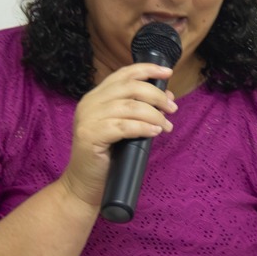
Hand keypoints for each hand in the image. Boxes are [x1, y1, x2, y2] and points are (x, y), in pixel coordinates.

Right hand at [60, 62, 177, 206]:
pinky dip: (143, 127)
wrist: (84, 185)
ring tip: (166, 126)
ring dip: (154, 115)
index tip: (167, 73)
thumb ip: (138, 109)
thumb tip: (166, 96)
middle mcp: (90, 103)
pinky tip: (155, 132)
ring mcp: (88, 119)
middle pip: (130, 88)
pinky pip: (124, 126)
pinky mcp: (90, 135)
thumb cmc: (106, 157)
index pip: (123, 75)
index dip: (147, 70)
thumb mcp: (122, 126)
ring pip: (130, 107)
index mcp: (95, 97)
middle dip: (156, 95)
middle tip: (172, 108)